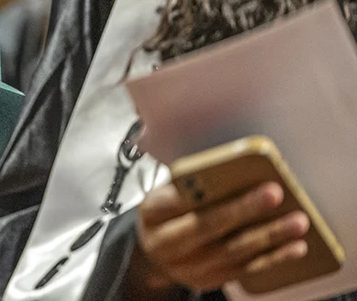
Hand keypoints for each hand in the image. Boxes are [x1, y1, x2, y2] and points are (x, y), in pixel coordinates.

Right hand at [133, 182, 309, 292]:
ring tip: (296, 221)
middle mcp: (165, 242)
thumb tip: (234, 168)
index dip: (206, 187)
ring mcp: (186, 266)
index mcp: (152, 212)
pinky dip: (272, 258)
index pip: (176, 198)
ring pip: (231, 251)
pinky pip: (243, 269)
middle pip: (206, 226)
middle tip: (275, 194)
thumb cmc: (167, 214)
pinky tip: (293, 246)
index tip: (226, 172)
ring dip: (268, 236)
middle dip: (244, 209)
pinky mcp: (207, 281)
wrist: (154, 253)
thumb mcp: (167, 193)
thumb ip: (191, 185)